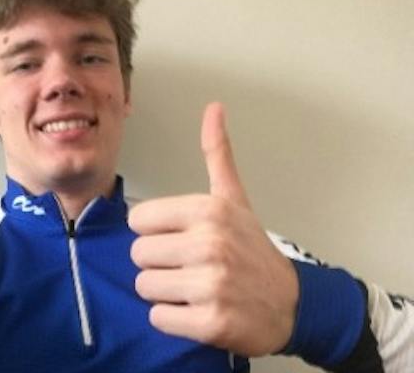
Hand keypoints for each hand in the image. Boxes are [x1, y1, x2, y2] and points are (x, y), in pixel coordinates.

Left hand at [130, 103, 299, 356]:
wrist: (293, 305)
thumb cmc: (252, 251)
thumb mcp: (234, 200)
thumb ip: (217, 154)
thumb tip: (214, 106)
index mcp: (207, 211)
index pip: (137, 221)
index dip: (155, 233)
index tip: (181, 239)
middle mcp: (209, 244)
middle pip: (138, 254)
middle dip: (159, 264)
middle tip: (191, 268)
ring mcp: (211, 285)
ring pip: (144, 286)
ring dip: (164, 293)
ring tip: (195, 289)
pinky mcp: (211, 323)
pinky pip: (158, 318)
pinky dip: (173, 320)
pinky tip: (198, 312)